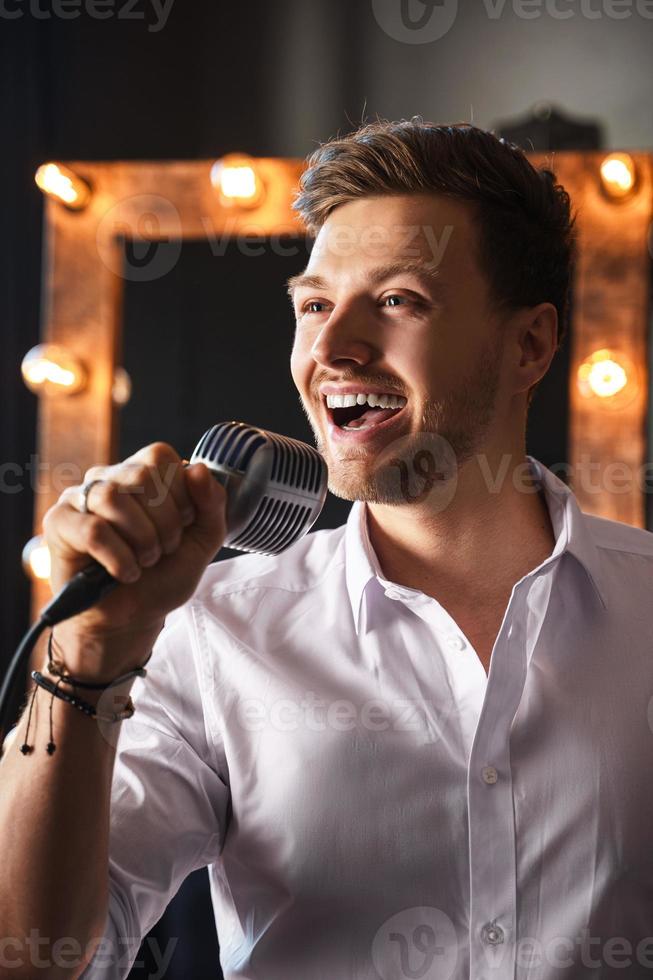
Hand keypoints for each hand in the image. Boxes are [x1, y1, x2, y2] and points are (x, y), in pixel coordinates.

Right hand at [41, 443, 226, 676]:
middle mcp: (108, 478)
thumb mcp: (202, 541)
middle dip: (165, 523)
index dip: (181, 495)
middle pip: (141, 475)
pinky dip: (119, 559)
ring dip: (142, 541)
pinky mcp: (58, 523)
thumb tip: (199, 469)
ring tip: (144, 562)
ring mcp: (79, 498)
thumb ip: (212, 504)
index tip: (181, 527)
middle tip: (162, 550)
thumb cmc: (162, 576)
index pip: (161, 457)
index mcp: (141, 473)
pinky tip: (124, 573)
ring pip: (113, 498)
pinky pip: (92, 530)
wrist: (131, 619)